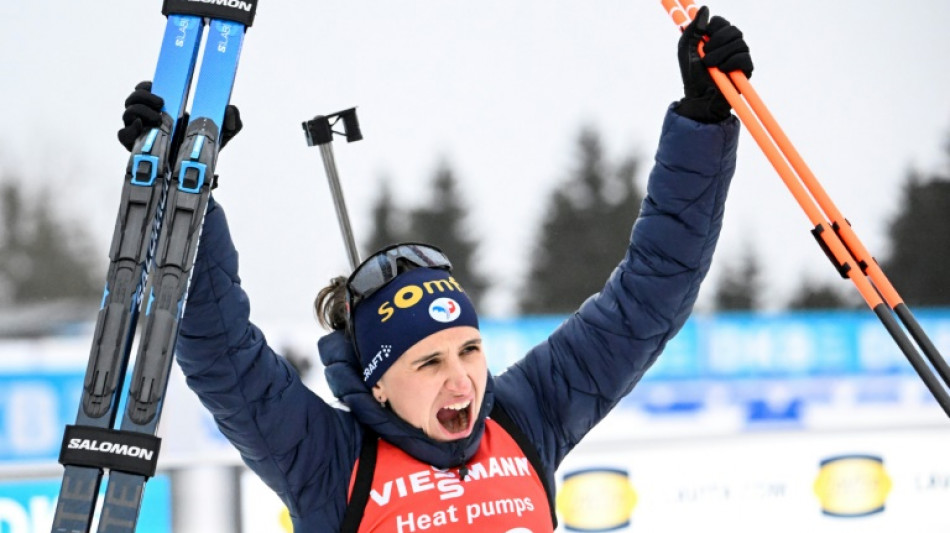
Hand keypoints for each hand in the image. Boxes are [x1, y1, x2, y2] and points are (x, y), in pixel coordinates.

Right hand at [117, 81, 243, 150]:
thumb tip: (231, 109)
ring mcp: (140, 131)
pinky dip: (129, 130)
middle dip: (143, 97)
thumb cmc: (206, 145)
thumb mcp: (222, 132)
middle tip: (161, 104)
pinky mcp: (135, 147)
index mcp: (165, 107)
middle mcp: (148, 116)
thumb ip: (231, 121)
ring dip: (139, 111)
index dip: (146, 85)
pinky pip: (122, 135)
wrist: (197, 171)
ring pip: (127, 113)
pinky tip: (140, 128)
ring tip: (157, 119)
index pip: (145, 88)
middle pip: (133, 98)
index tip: (157, 87)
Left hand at [675, 6, 753, 122]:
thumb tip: (705, 8)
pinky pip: (744, 58)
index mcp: (716, 38)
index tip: (703, 36)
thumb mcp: (686, 49)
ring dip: (721, 53)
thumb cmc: (691, 74)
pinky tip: (721, 70)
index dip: (713, 26)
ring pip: (739, 43)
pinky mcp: (746, 70)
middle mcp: (730, 45)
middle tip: (705, 53)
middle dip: (717, 40)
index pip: (721, 22)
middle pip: (733, 30)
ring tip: (709, 65)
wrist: (698, 97)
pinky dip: (731, 63)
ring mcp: (739, 57)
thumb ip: (693, 29)